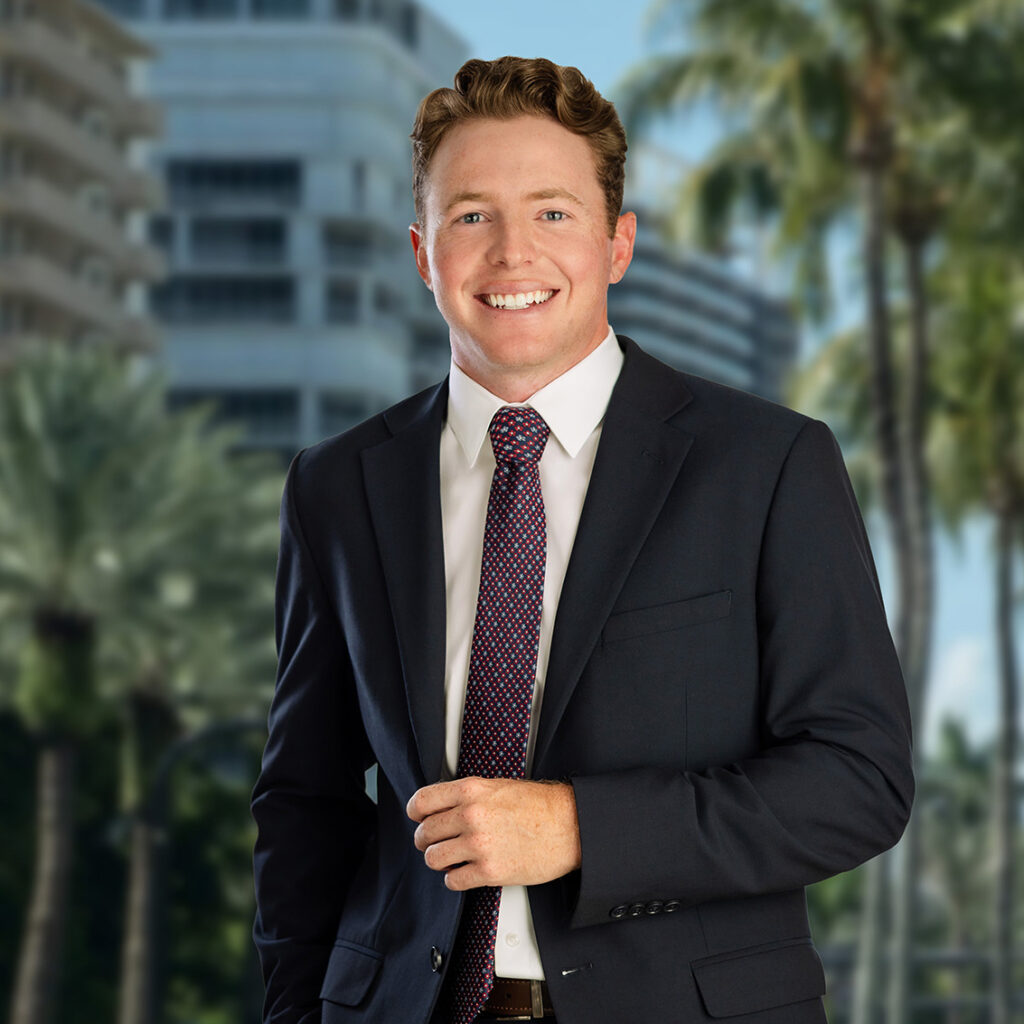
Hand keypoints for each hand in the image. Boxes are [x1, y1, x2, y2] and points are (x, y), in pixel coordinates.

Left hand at [406, 777, 581, 890]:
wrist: (570, 826)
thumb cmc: (540, 806)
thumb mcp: (498, 786)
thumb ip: (468, 795)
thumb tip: (444, 807)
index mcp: (471, 791)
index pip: (422, 801)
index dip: (415, 812)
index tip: (417, 818)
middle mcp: (471, 816)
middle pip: (424, 832)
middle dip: (426, 839)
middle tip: (434, 842)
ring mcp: (478, 845)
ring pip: (433, 858)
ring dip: (438, 860)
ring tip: (449, 858)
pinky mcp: (489, 872)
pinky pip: (453, 880)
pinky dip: (454, 879)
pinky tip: (464, 872)